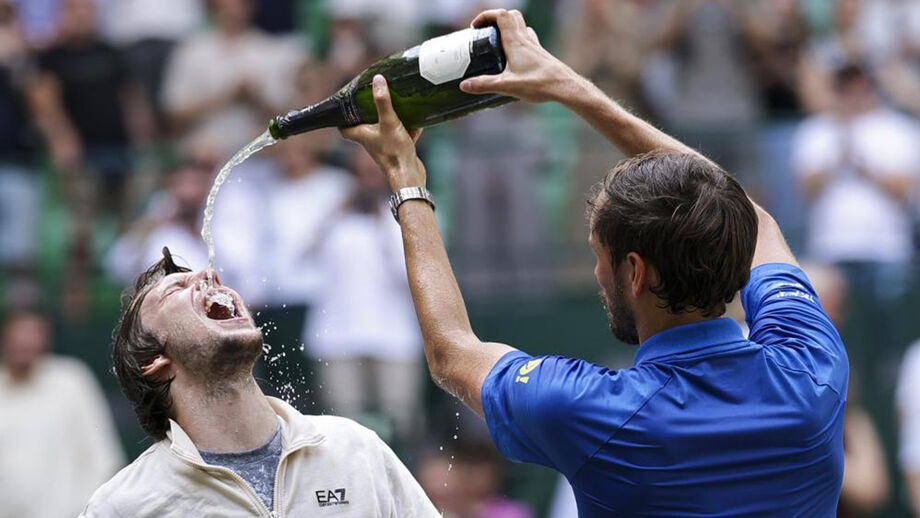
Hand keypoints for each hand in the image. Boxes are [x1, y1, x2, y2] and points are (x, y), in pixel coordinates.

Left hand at [341, 75, 424, 190]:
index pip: (344, 128)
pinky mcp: (400, 149)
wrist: (410, 177)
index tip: (344, 105)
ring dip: (390, 117)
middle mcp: (372, 141)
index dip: (341, 118)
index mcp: (362, 135)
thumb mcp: (389, 122)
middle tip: (371, 96)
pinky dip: (409, 127)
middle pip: (365, 125)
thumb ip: (383, 102)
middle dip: (369, 111)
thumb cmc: (394, 152)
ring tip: (395, 101)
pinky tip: (418, 117)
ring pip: (385, 128)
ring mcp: (386, 145)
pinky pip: (403, 134)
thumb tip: (377, 80)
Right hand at [459, 9, 578, 102]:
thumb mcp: (507, 86)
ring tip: (497, 41)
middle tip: (485, 31)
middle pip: (512, 15)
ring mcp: (534, 46)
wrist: (565, 87)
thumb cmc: (539, 84)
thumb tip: (464, 85)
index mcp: (515, 42)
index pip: (501, 15)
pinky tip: (515, 55)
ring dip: (508, 27)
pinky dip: (518, 39)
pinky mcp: (540, 54)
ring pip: (521, 25)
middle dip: (496, 18)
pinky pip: (528, 39)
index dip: (486, 15)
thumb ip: (485, 85)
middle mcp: (526, 39)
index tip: (475, 26)